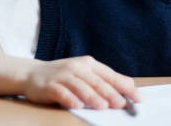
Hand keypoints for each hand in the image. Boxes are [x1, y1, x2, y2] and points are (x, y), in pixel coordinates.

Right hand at [23, 56, 140, 109]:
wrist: (32, 73)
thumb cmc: (64, 76)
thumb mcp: (85, 73)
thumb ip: (104, 79)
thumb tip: (129, 85)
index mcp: (88, 64)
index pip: (110, 75)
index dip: (124, 86)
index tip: (138, 98)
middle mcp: (76, 67)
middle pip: (96, 81)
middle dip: (110, 93)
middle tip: (121, 104)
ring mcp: (62, 76)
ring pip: (80, 86)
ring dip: (92, 97)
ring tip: (102, 106)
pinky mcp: (49, 85)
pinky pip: (61, 92)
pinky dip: (70, 98)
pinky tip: (77, 105)